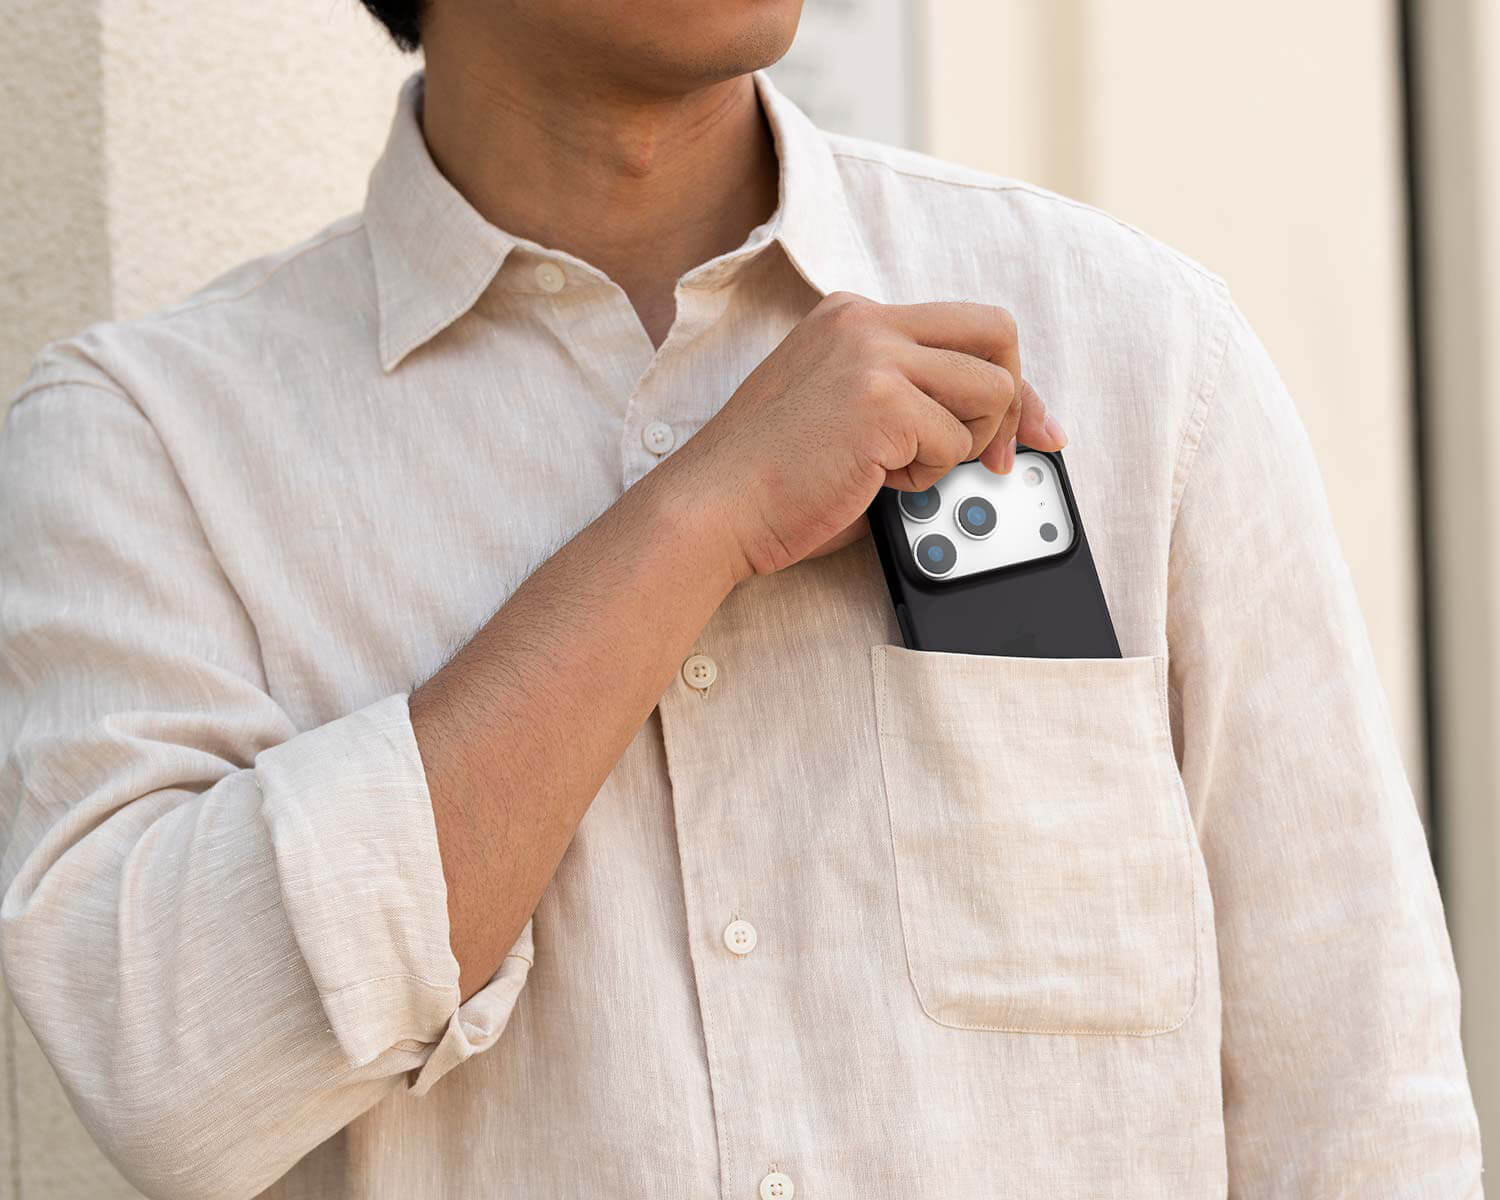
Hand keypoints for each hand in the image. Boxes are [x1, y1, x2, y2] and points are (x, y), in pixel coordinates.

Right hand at [662, 291, 1065, 580]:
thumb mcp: (850, 414)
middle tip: (999, 457)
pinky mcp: (880, 400)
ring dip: (963, 446)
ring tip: (902, 469)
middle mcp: (865, 320)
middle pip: (997, 331)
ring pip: (991, 390)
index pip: (966, 327)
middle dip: (1016, 401)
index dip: (1010, 381)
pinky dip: (928, 475)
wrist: (713, 508)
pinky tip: (876, 481)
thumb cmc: (774, 480)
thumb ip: (913, 399)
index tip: (1034, 430)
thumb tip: (1006, 424)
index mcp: (852, 316)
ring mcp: (872, 354)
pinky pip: (956, 442)